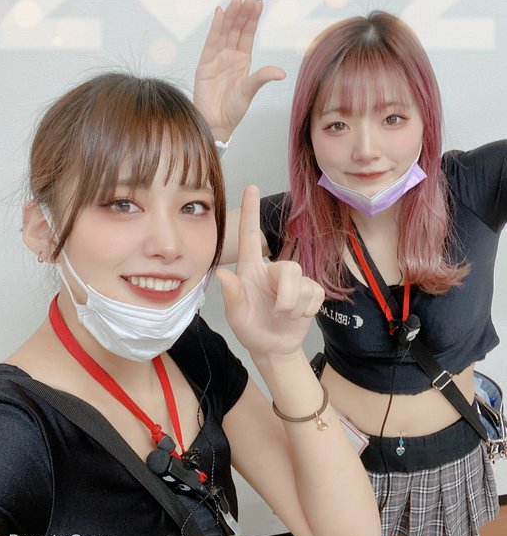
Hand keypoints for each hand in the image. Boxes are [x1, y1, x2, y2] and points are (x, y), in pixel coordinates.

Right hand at [194, 0, 285, 140]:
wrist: (216, 123)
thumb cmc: (233, 109)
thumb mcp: (250, 90)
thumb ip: (262, 77)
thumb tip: (281, 72)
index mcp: (242, 60)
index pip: (248, 34)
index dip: (252, 18)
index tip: (258, 2)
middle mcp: (229, 56)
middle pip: (237, 29)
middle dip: (243, 12)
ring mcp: (216, 59)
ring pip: (225, 32)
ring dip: (231, 15)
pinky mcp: (204, 64)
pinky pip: (211, 42)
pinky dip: (215, 28)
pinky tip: (220, 13)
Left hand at [216, 186, 323, 356]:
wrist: (273, 348)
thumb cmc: (250, 327)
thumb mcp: (236, 315)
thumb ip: (232, 295)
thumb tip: (222, 274)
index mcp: (251, 269)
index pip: (250, 236)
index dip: (250, 211)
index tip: (251, 187)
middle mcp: (273, 270)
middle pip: (289, 269)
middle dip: (287, 296)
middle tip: (277, 312)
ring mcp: (294, 280)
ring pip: (303, 284)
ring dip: (293, 307)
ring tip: (282, 316)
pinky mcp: (311, 291)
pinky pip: (314, 295)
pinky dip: (305, 311)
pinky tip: (297, 316)